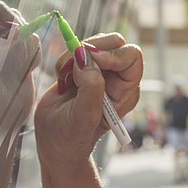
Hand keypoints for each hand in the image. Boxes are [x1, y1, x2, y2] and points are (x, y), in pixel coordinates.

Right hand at [34, 33, 142, 166]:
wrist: (55, 144)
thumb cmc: (72, 138)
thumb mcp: (85, 117)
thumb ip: (91, 87)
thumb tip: (86, 57)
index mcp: (126, 91)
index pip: (132, 55)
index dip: (112, 54)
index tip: (91, 61)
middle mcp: (116, 79)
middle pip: (113, 43)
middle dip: (90, 50)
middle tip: (73, 69)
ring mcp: (99, 73)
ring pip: (92, 44)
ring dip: (73, 56)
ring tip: (65, 80)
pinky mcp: (82, 70)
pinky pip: (75, 50)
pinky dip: (65, 60)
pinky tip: (62, 81)